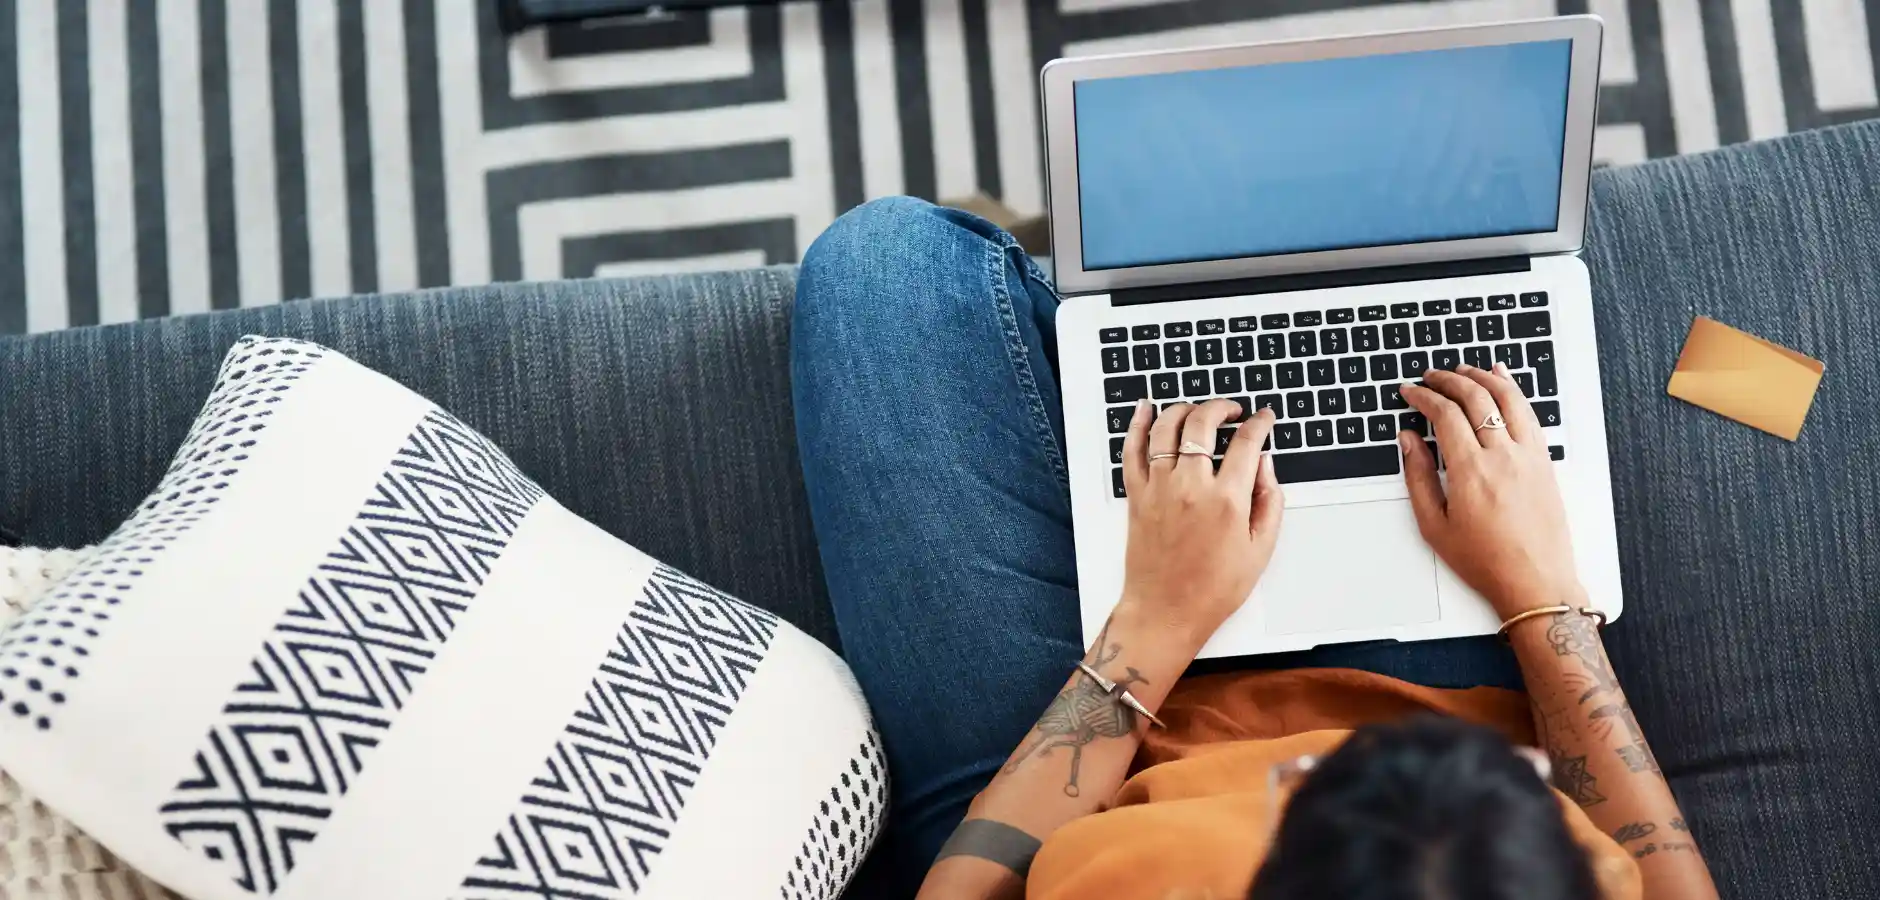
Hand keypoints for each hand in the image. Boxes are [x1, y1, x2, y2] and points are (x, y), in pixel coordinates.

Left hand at [1117, 399, 1283, 647]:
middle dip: (1221, 408)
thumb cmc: (1213, 589)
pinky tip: (1145, 409)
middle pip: (1203, 424)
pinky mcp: (1136, 496)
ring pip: (1166, 429)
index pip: (1246, 443)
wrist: (1166, 611)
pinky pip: (1131, 450)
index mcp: (1227, 500)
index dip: (1259, 423)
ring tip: (1196, 409)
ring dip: (1183, 409)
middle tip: (1231, 410)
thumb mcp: (1260, 550)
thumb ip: (1269, 502)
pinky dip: (1137, 425)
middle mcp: (1190, 487)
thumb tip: (1266, 464)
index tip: (1264, 418)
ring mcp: (1159, 489)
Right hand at [1399, 364, 1579, 617]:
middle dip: (1448, 380)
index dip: (1423, 396)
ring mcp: (1528, 456)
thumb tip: (1408, 441)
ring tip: (1465, 369)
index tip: (1410, 392)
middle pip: (1474, 398)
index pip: (1444, 414)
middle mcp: (1502, 456)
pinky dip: (1514, 391)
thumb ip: (1418, 477)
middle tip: (1431, 376)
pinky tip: (1504, 381)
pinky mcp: (1545, 461)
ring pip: (1506, 397)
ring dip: (1483, 376)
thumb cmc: (1486, 561)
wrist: (1535, 582)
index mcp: (1470, 470)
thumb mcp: (1434, 525)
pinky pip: (1529, 414)